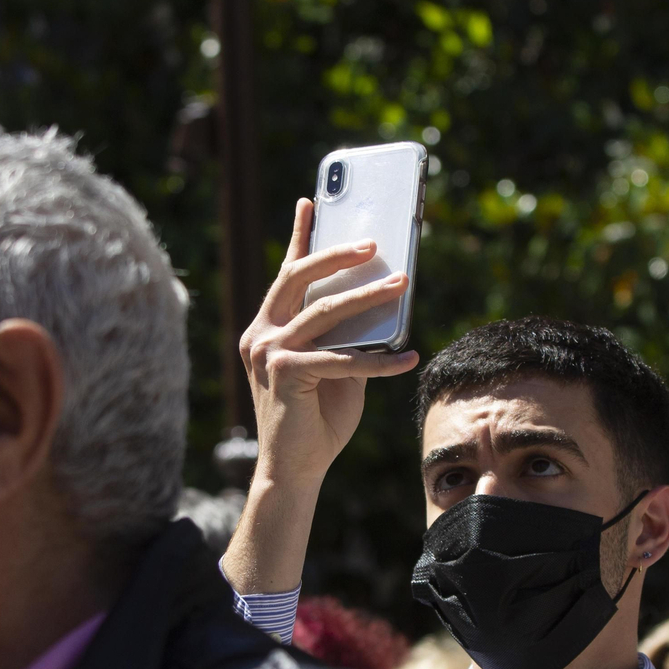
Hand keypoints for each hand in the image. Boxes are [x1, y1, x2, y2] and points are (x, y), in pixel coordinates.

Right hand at [240, 199, 418, 486]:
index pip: (287, 274)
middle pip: (300, 278)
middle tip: (375, 243)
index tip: (311, 201)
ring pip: (325, 312)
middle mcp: (261, 334)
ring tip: (402, 284)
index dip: (301, 236)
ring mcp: (267, 353)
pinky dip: (378, 361)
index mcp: (268, 327)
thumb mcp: (334, 366)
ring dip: (368, 297)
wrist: (295, 467)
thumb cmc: (317, 418)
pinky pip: (340, 359)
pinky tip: (408, 358)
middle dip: (339, 254)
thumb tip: (379, 303)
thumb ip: (345, 335)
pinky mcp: (283, 375)